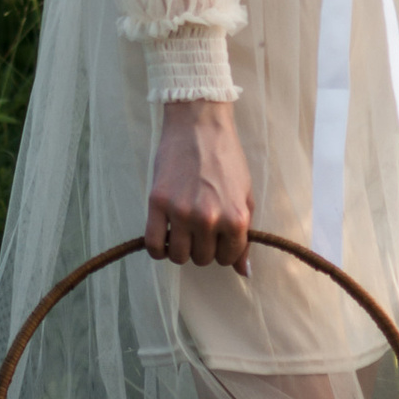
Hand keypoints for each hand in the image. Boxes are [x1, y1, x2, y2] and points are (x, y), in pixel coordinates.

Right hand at [147, 98, 252, 271]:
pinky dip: (158, 249)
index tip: (218, 236)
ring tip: (182, 230)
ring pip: (179, 255)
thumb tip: (244, 273)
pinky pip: (154, 245)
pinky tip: (163, 236)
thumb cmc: (226, 158)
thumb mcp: (245, 196)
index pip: (228, 258)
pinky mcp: (158, 203)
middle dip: (202, 247)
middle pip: (202, 259)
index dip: (223, 249)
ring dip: (180, 248)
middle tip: (199, 227)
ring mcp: (182, 212)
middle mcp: (209, 219)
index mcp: (236, 218)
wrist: (199, 124)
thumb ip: (244, 237)